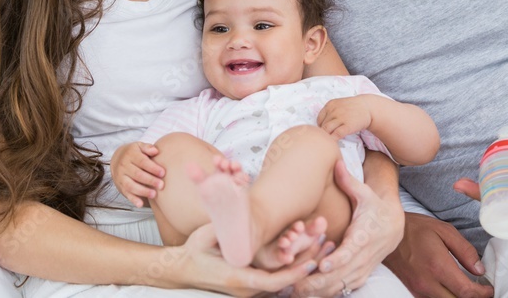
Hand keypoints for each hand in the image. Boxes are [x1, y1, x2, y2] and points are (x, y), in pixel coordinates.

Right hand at [109, 142, 163, 207]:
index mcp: (130, 155)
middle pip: (137, 174)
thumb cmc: (134, 153)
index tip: (163, 173)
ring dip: (143, 191)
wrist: (117, 159)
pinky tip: (140, 204)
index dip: (152, 168)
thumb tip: (156, 151)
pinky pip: (126, 194)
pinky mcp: (120, 187)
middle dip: (150, 180)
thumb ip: (147, 148)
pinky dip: (133, 199)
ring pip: (131, 185)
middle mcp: (123, 166)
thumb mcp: (139, 146)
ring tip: (154, 194)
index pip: (142, 161)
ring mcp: (121, 177)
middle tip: (161, 185)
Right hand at [178, 223, 318, 296]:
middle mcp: (246, 288)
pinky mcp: (248, 285)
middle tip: (324, 247)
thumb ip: (223, 231)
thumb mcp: (207, 237)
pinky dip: (289, 267)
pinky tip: (303, 254)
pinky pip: (273, 279)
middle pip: (282, 282)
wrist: (183, 268)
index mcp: (238, 278)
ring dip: (299, 265)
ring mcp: (247, 289)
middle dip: (304, 265)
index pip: (273, 281)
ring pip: (280, 280)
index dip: (294, 273)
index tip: (312, 263)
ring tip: (320, 246)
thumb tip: (235, 217)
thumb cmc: (195, 251)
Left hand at [288, 160, 403, 296]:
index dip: (337, 260)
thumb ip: (348, 181)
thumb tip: (336, 162)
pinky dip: (328, 293)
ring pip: (342, 284)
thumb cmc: (373, 205)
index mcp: (364, 235)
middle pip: (343, 273)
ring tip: (297, 292)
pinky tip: (309, 294)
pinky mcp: (360, 275)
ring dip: (321, 290)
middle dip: (321, 281)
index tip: (322, 265)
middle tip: (299, 284)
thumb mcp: (364, 192)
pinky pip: (344, 288)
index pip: (351, 251)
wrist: (393, 223)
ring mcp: (363, 267)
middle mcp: (365, 255)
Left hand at [317, 96, 373, 139]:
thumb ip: (330, 112)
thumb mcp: (338, 105)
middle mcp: (334, 110)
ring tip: (329, 142)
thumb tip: (320, 125)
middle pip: (322, 125)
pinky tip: (334, 143)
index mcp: (330, 105)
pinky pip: (336, 134)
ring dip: (327, 137)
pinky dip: (333, 140)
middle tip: (326, 139)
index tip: (325, 131)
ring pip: (327, 130)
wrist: (368, 108)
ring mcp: (341, 118)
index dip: (321, 127)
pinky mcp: (348, 125)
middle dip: (323, 133)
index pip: (319, 119)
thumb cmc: (352, 108)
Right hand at [383, 213, 492, 297]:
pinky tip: (451, 288)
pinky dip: (446, 297)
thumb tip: (479, 270)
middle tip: (481, 290)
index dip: (482, 293)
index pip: (467, 292)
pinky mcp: (413, 291)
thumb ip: (465, 250)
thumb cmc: (415, 228)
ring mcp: (418, 289)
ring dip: (458, 297)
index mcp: (438, 266)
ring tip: (467, 289)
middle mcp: (428, 283)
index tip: (489, 287)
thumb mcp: (444, 230)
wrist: (386, 232)